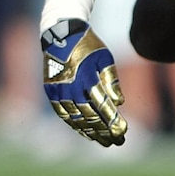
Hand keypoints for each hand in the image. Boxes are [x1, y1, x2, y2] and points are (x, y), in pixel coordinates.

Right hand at [42, 18, 127, 146]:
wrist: (59, 34)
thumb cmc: (87, 45)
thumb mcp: (104, 58)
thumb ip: (111, 80)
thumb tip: (119, 103)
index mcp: (86, 77)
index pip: (102, 104)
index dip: (112, 120)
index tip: (123, 131)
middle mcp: (70, 87)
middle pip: (90, 116)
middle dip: (105, 130)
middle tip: (118, 141)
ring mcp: (59, 91)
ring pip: (76, 118)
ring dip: (91, 132)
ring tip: (105, 142)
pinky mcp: (51, 92)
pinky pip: (63, 114)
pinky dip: (75, 125)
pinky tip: (86, 133)